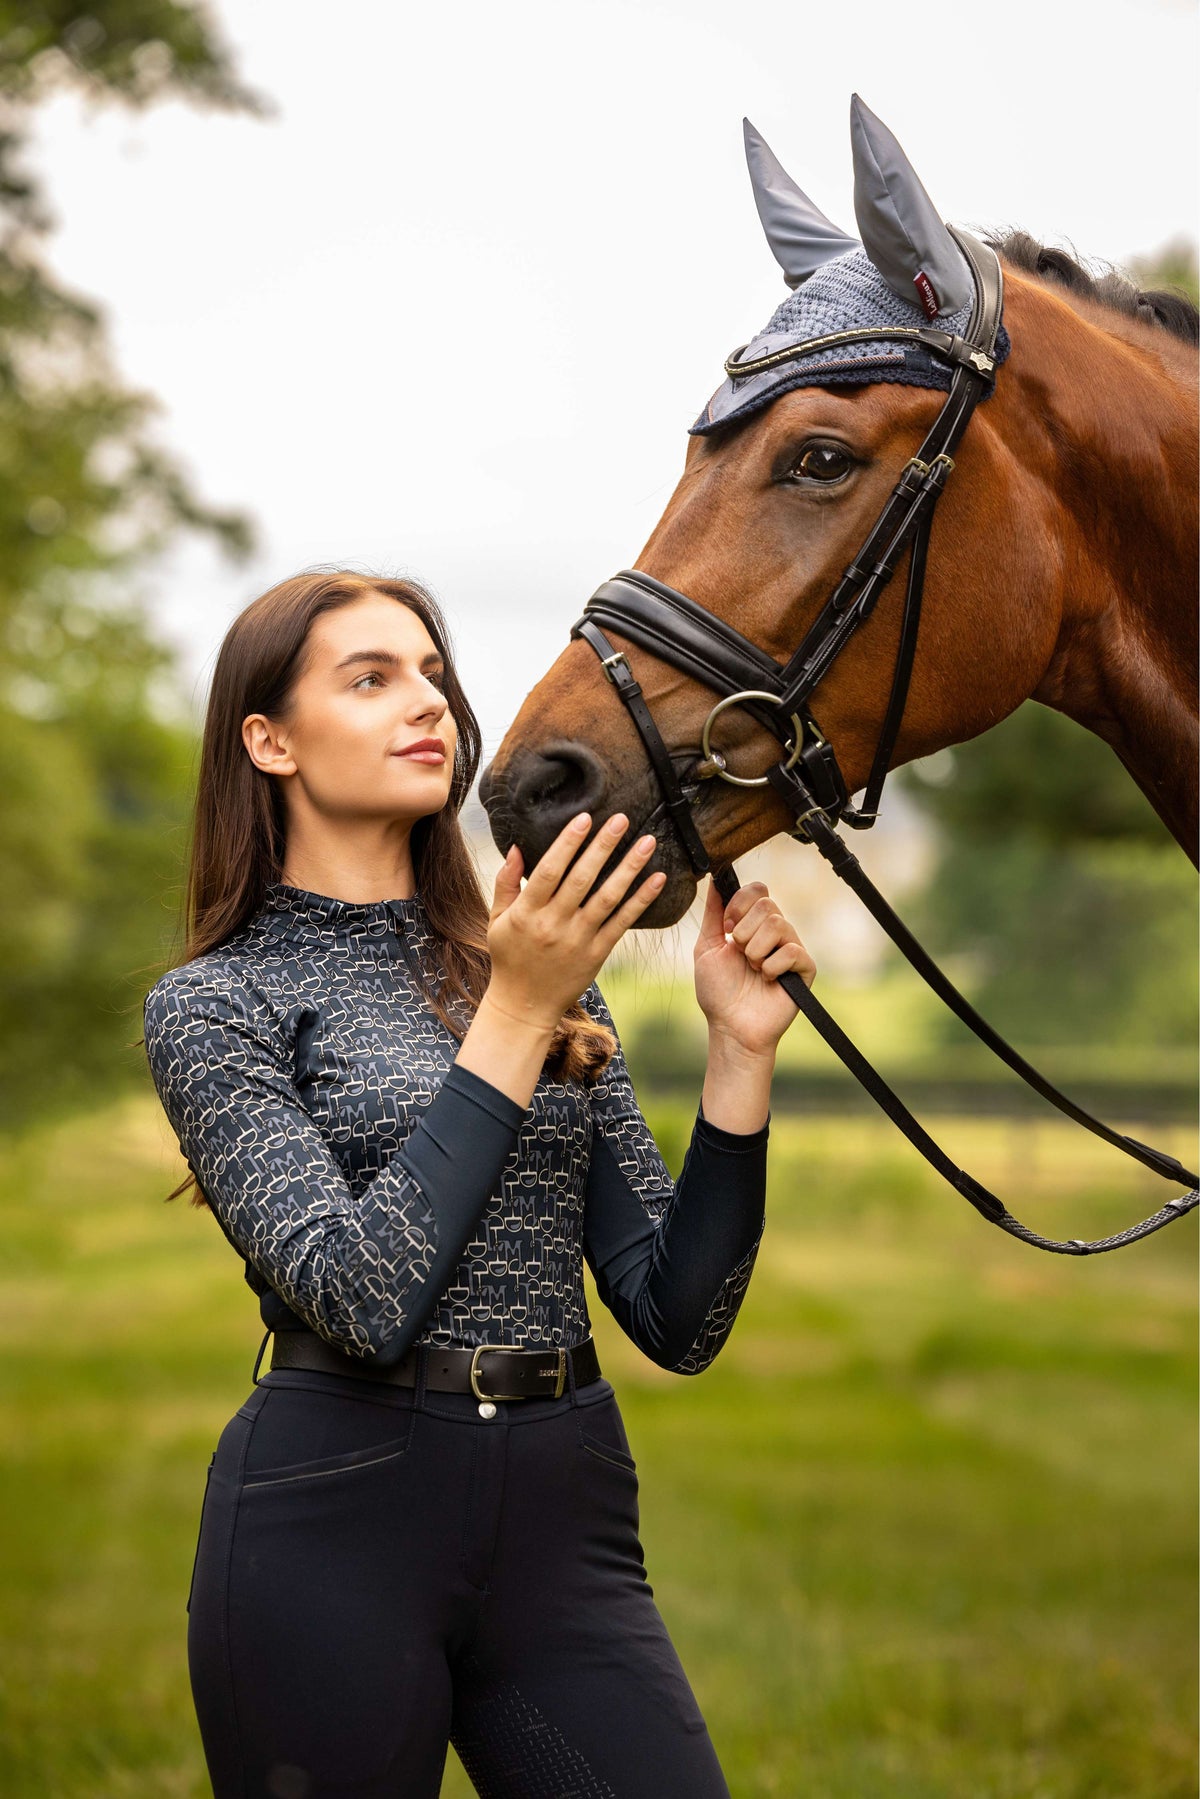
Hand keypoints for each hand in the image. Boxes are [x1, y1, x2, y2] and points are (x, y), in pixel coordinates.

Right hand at [485, 811, 664, 1027]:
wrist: (524, 1004)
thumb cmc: (510, 957)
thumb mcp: (497, 919)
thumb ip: (506, 882)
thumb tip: (518, 846)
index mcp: (527, 912)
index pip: (550, 870)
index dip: (568, 843)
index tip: (585, 818)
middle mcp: (553, 924)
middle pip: (582, 879)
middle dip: (603, 846)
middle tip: (623, 819)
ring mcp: (577, 940)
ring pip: (607, 898)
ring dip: (629, 868)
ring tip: (647, 842)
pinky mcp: (597, 954)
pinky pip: (622, 923)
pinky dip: (641, 901)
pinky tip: (657, 880)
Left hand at [693, 878, 814, 1056]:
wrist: (731, 1027)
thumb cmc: (718, 992)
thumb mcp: (706, 947)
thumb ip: (713, 914)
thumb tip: (714, 880)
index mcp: (753, 924)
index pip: (758, 890)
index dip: (740, 904)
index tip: (727, 929)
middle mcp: (775, 933)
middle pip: (767, 904)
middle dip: (744, 932)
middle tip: (740, 955)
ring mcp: (791, 949)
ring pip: (779, 925)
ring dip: (756, 951)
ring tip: (753, 970)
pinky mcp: (805, 969)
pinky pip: (792, 951)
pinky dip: (772, 967)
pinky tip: (767, 981)